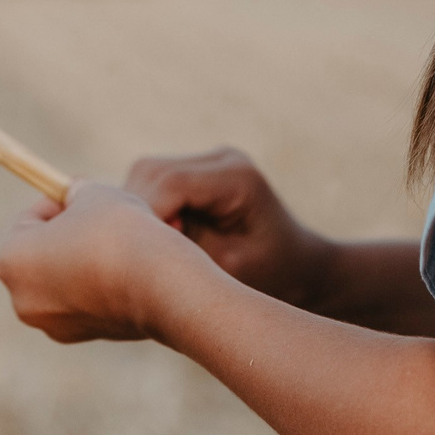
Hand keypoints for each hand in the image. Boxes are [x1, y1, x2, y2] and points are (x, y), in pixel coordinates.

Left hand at [0, 182, 214, 342]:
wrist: (161, 284)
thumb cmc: (120, 231)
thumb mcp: (93, 194)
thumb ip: (75, 193)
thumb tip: (74, 195)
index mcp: (11, 260)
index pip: (25, 220)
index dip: (55, 202)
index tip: (80, 196)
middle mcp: (22, 299)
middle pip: (40, 254)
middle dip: (66, 234)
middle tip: (96, 217)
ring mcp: (53, 324)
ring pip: (63, 280)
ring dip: (82, 260)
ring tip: (116, 243)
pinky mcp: (84, 337)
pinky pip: (84, 301)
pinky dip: (98, 285)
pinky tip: (126, 271)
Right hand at [120, 147, 332, 309]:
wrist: (296, 267)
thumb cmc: (270, 275)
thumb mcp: (228, 269)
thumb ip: (186, 247)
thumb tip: (138, 236)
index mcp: (238, 177)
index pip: (171, 184)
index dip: (145, 218)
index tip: (137, 259)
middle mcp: (222, 159)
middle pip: (152, 173)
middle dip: (137, 215)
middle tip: (137, 259)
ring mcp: (208, 161)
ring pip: (146, 175)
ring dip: (138, 212)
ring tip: (148, 252)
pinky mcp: (195, 171)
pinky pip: (152, 183)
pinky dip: (146, 211)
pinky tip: (154, 242)